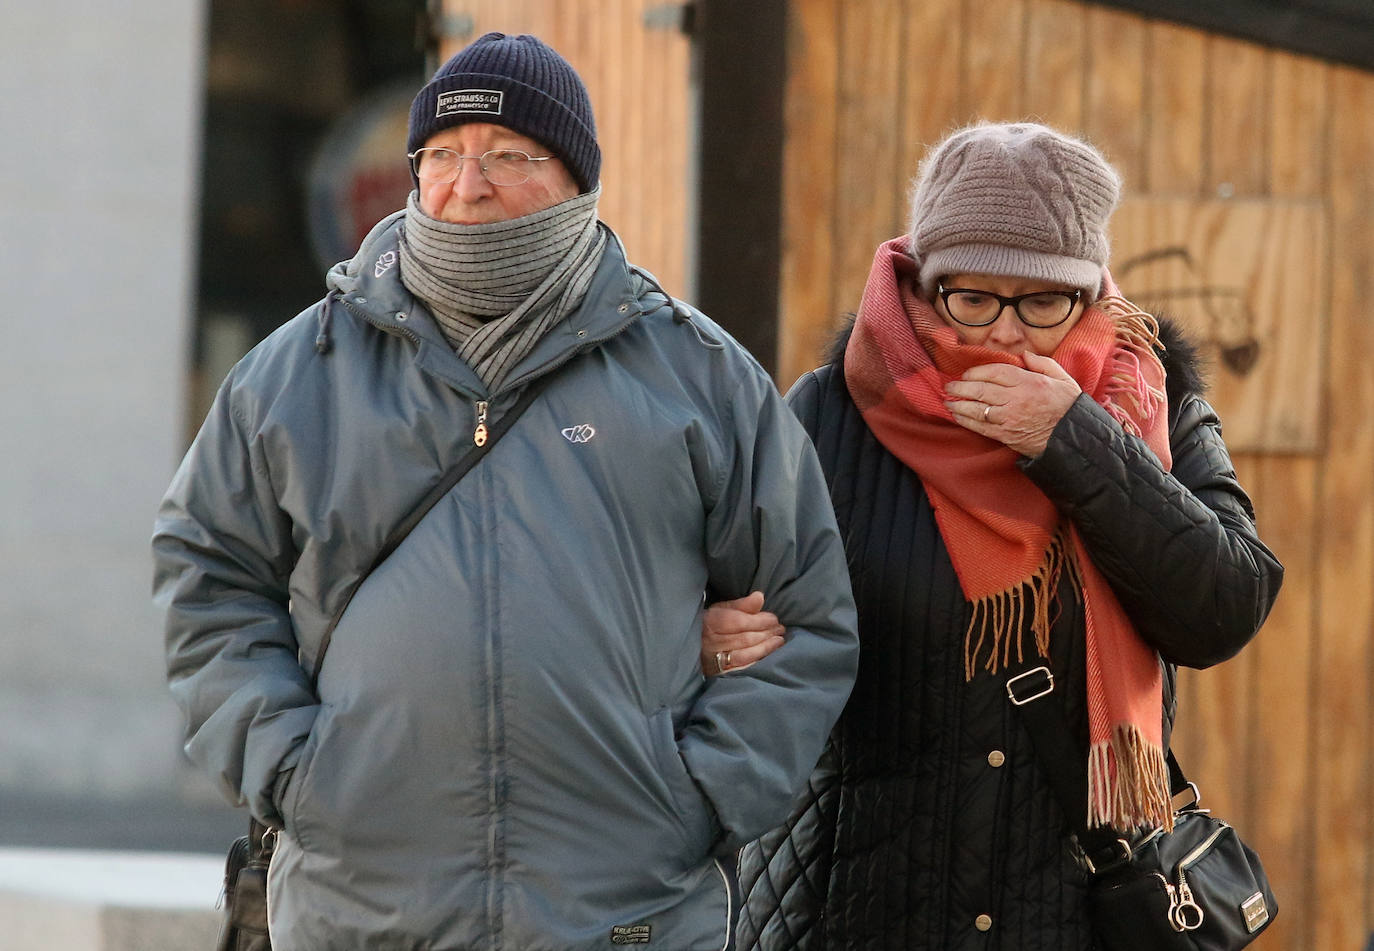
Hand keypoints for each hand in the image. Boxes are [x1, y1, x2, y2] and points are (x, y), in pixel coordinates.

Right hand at [700, 591, 784, 675]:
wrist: (696, 646)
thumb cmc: (712, 624)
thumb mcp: (722, 610)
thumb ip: (742, 604)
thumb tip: (759, 596)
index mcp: (710, 622)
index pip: (738, 622)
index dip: (759, 621)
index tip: (773, 619)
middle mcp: (711, 642)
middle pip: (744, 638)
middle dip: (766, 633)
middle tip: (780, 629)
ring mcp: (715, 660)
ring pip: (744, 655)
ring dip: (765, 647)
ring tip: (779, 640)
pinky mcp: (720, 673)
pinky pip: (743, 668)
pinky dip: (758, 660)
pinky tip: (769, 654)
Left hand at [943, 352, 1080, 456]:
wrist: (1072, 438)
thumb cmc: (1067, 406)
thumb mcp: (1062, 378)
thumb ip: (1042, 363)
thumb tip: (1024, 354)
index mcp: (1029, 382)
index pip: (995, 372)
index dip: (977, 371)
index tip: (967, 373)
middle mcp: (1016, 399)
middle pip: (980, 390)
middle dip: (961, 387)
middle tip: (950, 385)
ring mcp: (1008, 418)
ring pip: (976, 408)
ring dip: (958, 404)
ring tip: (948, 400)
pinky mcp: (1005, 435)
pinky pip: (980, 427)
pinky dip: (965, 421)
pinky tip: (956, 415)